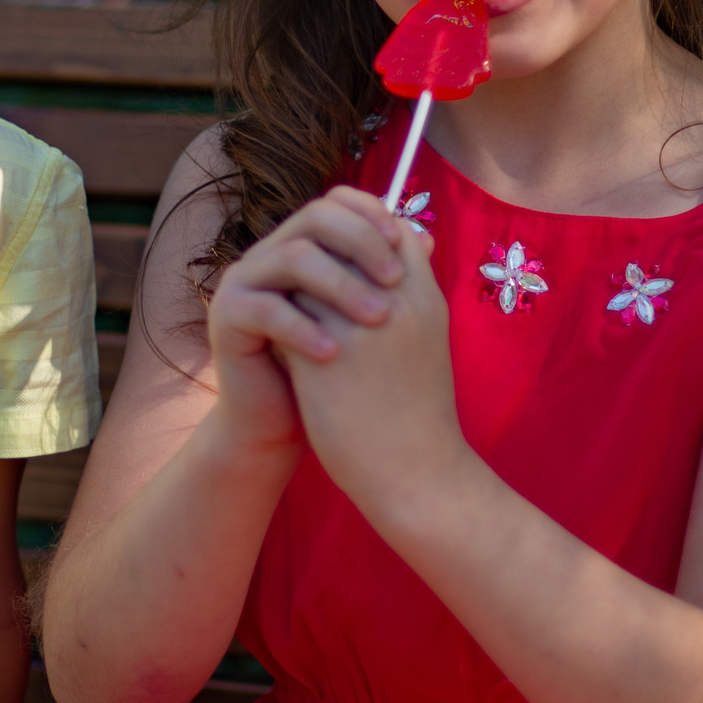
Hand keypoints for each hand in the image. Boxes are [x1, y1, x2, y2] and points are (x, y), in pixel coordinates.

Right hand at [204, 184, 409, 454]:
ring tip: (378, 318)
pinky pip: (265, 309)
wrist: (281, 422)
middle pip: (314, 217)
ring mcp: (243, 282)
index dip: (370, 213)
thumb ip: (384, 278)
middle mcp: (269, 254)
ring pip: (293, 258)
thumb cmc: (329, 371)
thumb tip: (425, 238)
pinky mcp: (226, 317)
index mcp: (301, 245)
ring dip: (341, 285)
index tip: (404, 243)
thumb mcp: (362, 319)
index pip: (333, 202)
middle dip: (361, 242)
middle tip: (397, 279)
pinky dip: (303, 328)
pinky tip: (334, 352)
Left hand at [278, 196, 463, 504]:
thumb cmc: (419, 412)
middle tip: (301, 265)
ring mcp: (360, 329)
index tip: (340, 245)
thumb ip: (409, 297)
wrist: (415, 474)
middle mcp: (396, 304)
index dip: (363, 229)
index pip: (393, 229)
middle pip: (347, 241)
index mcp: (426, 298)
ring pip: (309, 272)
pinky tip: (274, 332)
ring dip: (294, 281)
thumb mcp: (428, 341)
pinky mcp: (325, 358)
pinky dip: (279, 315)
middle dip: (320, 247)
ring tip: (286, 299)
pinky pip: (288, 312)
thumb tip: (390, 256)